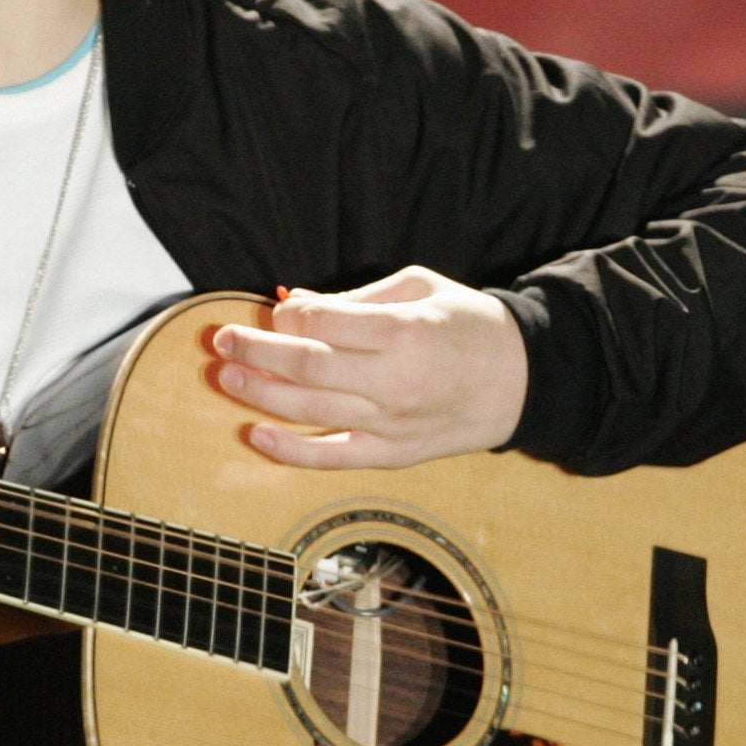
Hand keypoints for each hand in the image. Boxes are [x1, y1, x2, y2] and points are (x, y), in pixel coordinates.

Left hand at [210, 266, 528, 468]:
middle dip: (256, 352)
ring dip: (260, 394)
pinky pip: (333, 457)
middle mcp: (395, 381)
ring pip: (311, 411)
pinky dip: (290, 450)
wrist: (522, 381)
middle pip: (308, 366)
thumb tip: (293, 301)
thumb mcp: (420, 288)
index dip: (288, 316)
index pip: (326, 323)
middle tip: (222, 339)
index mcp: (405, 332)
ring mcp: (392, 424)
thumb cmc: (468, 325)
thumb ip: (356, 296)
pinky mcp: (393, 455)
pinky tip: (256, 434)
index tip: (272, 311)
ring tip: (225, 376)